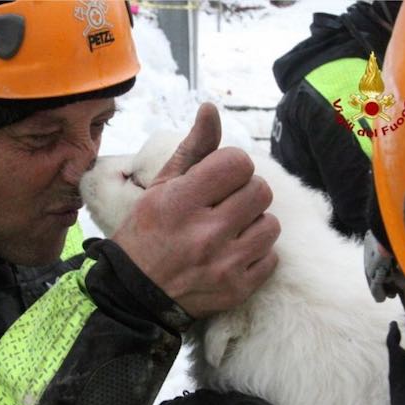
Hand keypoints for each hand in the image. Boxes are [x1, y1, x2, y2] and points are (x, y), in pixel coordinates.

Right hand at [112, 103, 279, 317]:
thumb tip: (211, 109)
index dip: (231, 167)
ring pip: (271, 224)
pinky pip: (271, 258)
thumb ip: (192, 149)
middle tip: (224, 204)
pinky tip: (232, 254)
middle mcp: (205, 233)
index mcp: (182, 202)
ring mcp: (224, 264)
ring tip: (230, 230)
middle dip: (245, 193)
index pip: (239, 163)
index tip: (217, 179)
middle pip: (260, 190)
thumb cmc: (145, 234)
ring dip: (254, 223)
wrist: (133, 294)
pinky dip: (256, 254)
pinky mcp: (236, 289)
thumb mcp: (160, 188)